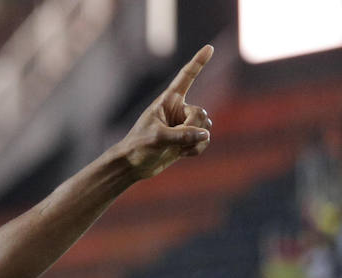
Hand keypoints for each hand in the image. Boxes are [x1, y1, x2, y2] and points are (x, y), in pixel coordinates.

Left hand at [118, 45, 213, 179]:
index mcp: (167, 101)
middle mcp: (178, 110)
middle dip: (193, 127)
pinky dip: (197, 149)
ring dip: (196, 140)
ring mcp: (183, 125)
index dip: (198, 62)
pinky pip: (204, 140)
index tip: (209, 48)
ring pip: (206, 127)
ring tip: (177, 147)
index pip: (186, 77)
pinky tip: (183, 154)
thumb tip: (205, 134)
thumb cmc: (138, 147)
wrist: (132, 166)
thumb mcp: (158, 138)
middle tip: (175, 138)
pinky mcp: (186, 140)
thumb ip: (182, 135)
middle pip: (201, 113)